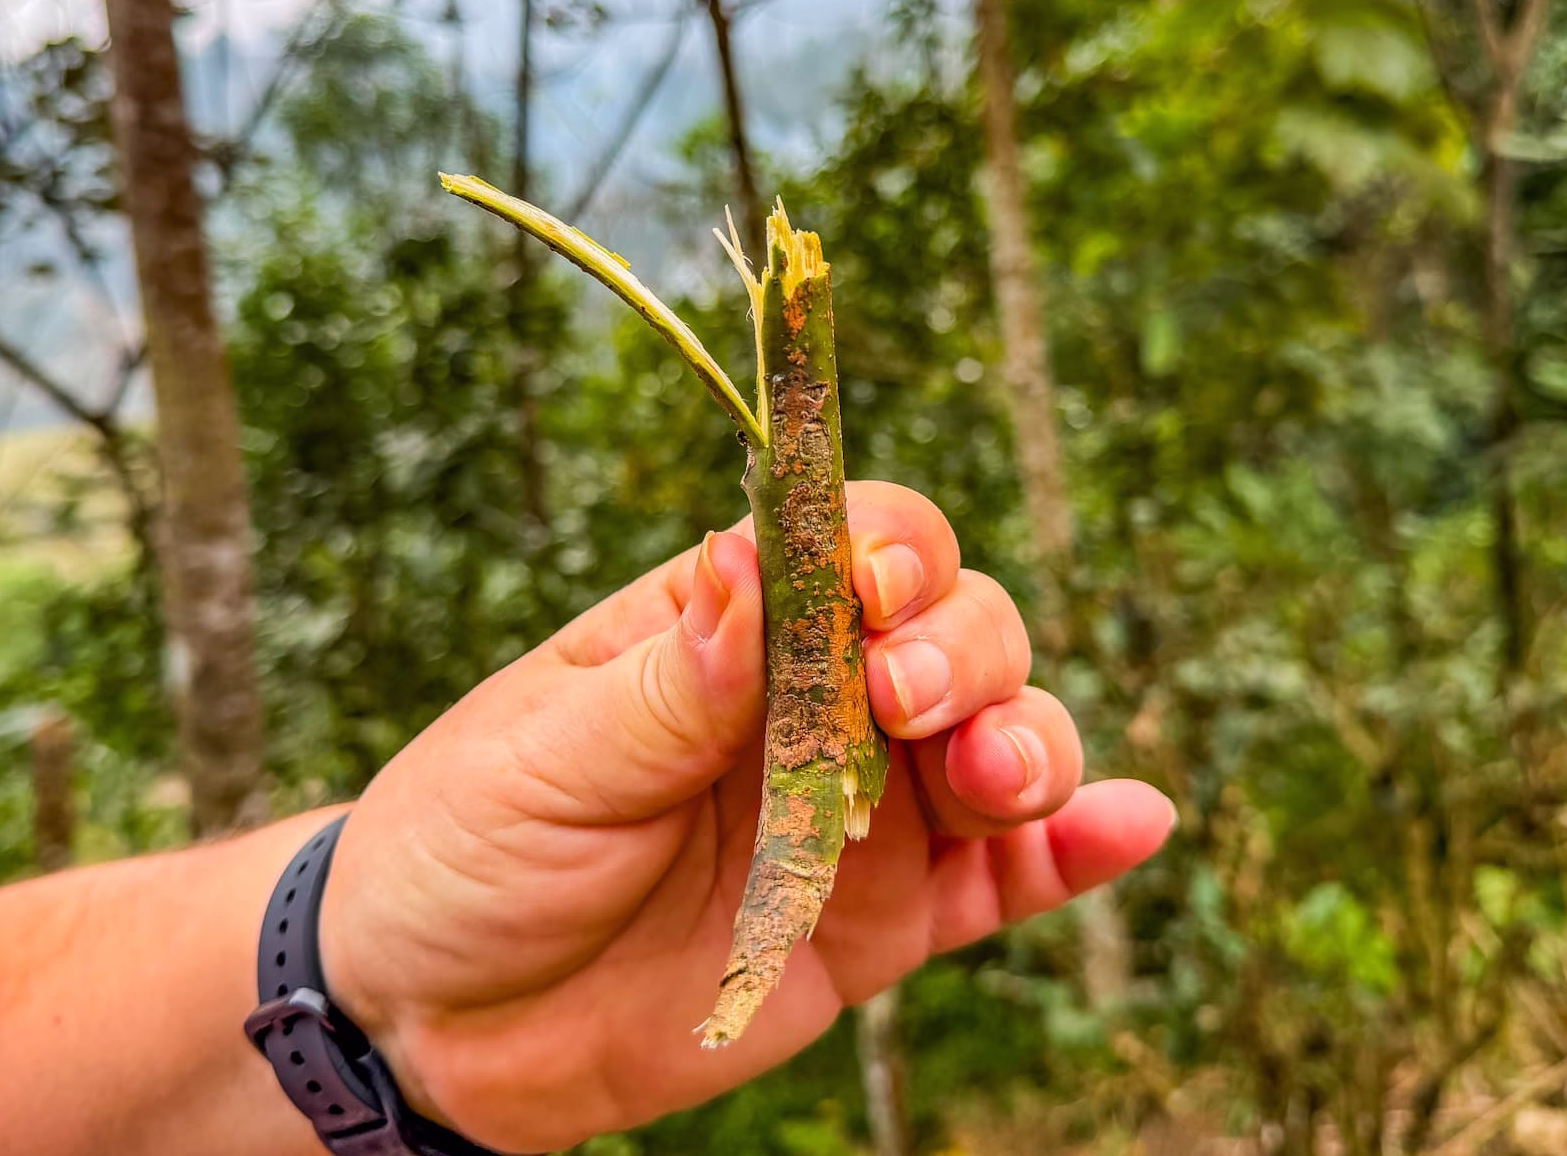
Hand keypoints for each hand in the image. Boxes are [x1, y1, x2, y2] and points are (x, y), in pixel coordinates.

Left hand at [321, 482, 1173, 1151]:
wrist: (434, 1023)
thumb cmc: (464, 848)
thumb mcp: (544, 755)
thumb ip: (671, 681)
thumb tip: (757, 564)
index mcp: (730, 627)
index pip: (850, 542)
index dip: (889, 548)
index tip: (875, 592)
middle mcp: (814, 703)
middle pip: (954, 628)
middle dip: (962, 647)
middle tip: (905, 703)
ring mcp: (858, 813)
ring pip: (999, 742)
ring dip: (1032, 740)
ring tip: (1004, 777)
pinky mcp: (880, 925)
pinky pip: (1000, 885)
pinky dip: (1075, 852)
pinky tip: (1132, 824)